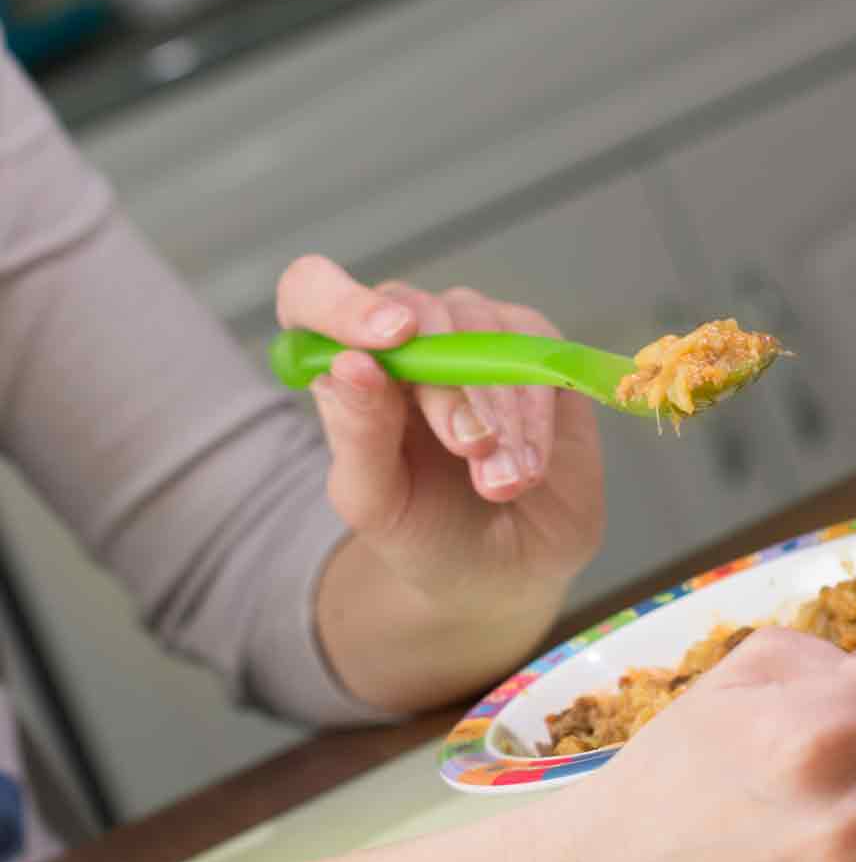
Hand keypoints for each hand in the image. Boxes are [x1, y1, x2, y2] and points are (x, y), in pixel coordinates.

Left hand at [274, 254, 603, 705]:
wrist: (503, 569)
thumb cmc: (424, 532)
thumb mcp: (375, 501)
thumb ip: (358, 434)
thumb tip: (352, 363)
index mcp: (346, 365)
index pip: (313, 292)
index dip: (342, 302)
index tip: (389, 339)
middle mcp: (407, 338)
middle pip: (415, 310)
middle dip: (447, 386)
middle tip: (470, 450)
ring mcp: (473, 335)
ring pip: (482, 328)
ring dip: (499, 409)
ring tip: (502, 482)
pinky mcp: (534, 349)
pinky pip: (536, 349)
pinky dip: (535, 413)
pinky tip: (529, 466)